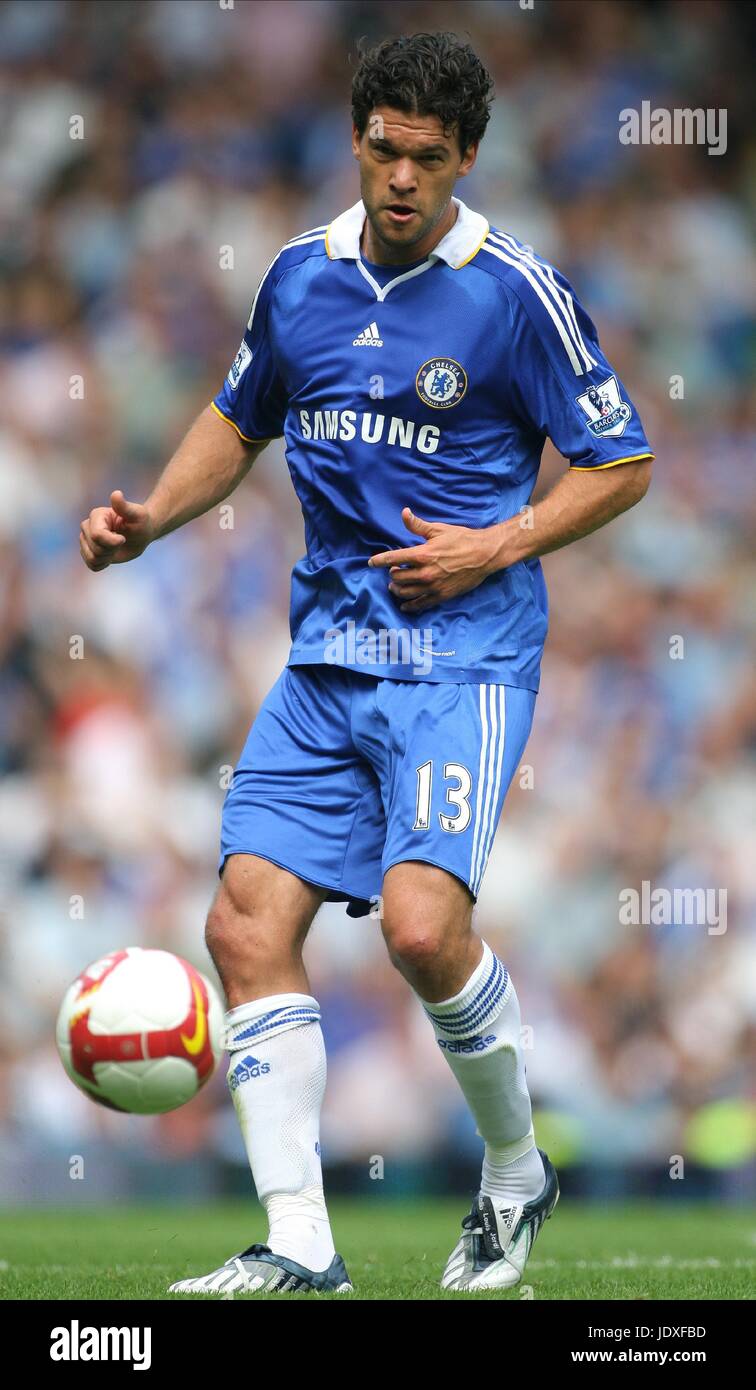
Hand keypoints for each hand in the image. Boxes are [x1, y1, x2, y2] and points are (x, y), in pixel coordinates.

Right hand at [79, 490, 155, 571]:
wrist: (140, 534)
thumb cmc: (140, 523)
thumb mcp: (137, 514)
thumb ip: (124, 506)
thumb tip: (116, 494)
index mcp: (97, 515)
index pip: (97, 535)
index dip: (113, 542)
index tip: (123, 539)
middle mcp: (87, 526)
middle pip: (95, 549)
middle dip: (112, 549)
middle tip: (121, 542)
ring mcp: (86, 539)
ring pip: (92, 558)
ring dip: (107, 557)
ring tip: (116, 548)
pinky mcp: (88, 552)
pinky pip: (92, 565)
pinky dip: (103, 563)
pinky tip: (111, 555)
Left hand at [368, 507, 501, 613]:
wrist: (484, 555)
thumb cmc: (462, 539)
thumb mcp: (438, 529)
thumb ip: (417, 525)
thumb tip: (403, 513)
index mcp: (422, 554)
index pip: (392, 558)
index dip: (379, 561)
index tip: (371, 563)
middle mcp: (425, 572)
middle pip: (396, 577)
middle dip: (391, 573)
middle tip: (393, 570)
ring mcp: (433, 586)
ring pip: (405, 592)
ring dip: (397, 589)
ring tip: (395, 586)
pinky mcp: (441, 596)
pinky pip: (420, 604)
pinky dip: (409, 605)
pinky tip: (404, 605)